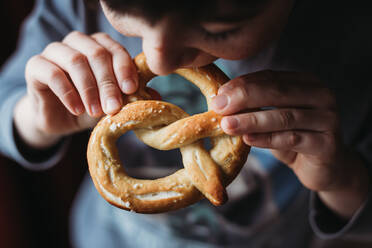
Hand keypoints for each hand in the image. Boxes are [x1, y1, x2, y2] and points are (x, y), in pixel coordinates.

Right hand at [14, 31, 138, 147]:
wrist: (59, 120)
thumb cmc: (90, 107)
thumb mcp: (113, 103)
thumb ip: (131, 97)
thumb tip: (156, 96)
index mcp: (99, 46)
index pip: (115, 49)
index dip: (125, 68)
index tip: (131, 90)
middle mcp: (77, 43)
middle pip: (96, 53)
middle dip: (108, 83)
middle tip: (113, 108)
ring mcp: (55, 51)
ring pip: (75, 60)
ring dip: (89, 89)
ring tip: (95, 112)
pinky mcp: (36, 65)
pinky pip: (52, 73)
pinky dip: (68, 93)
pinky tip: (77, 110)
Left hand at [211, 70, 368, 217]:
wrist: (323, 167)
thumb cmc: (293, 137)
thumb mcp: (273, 117)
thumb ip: (254, 104)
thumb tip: (219, 99)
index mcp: (306, 82)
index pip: (270, 77)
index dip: (242, 84)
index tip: (218, 94)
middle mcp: (321, 96)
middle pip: (278, 92)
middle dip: (244, 98)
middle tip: (218, 107)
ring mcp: (328, 119)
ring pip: (284, 117)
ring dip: (251, 120)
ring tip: (227, 125)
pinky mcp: (327, 144)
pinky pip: (292, 139)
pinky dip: (266, 139)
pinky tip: (247, 140)